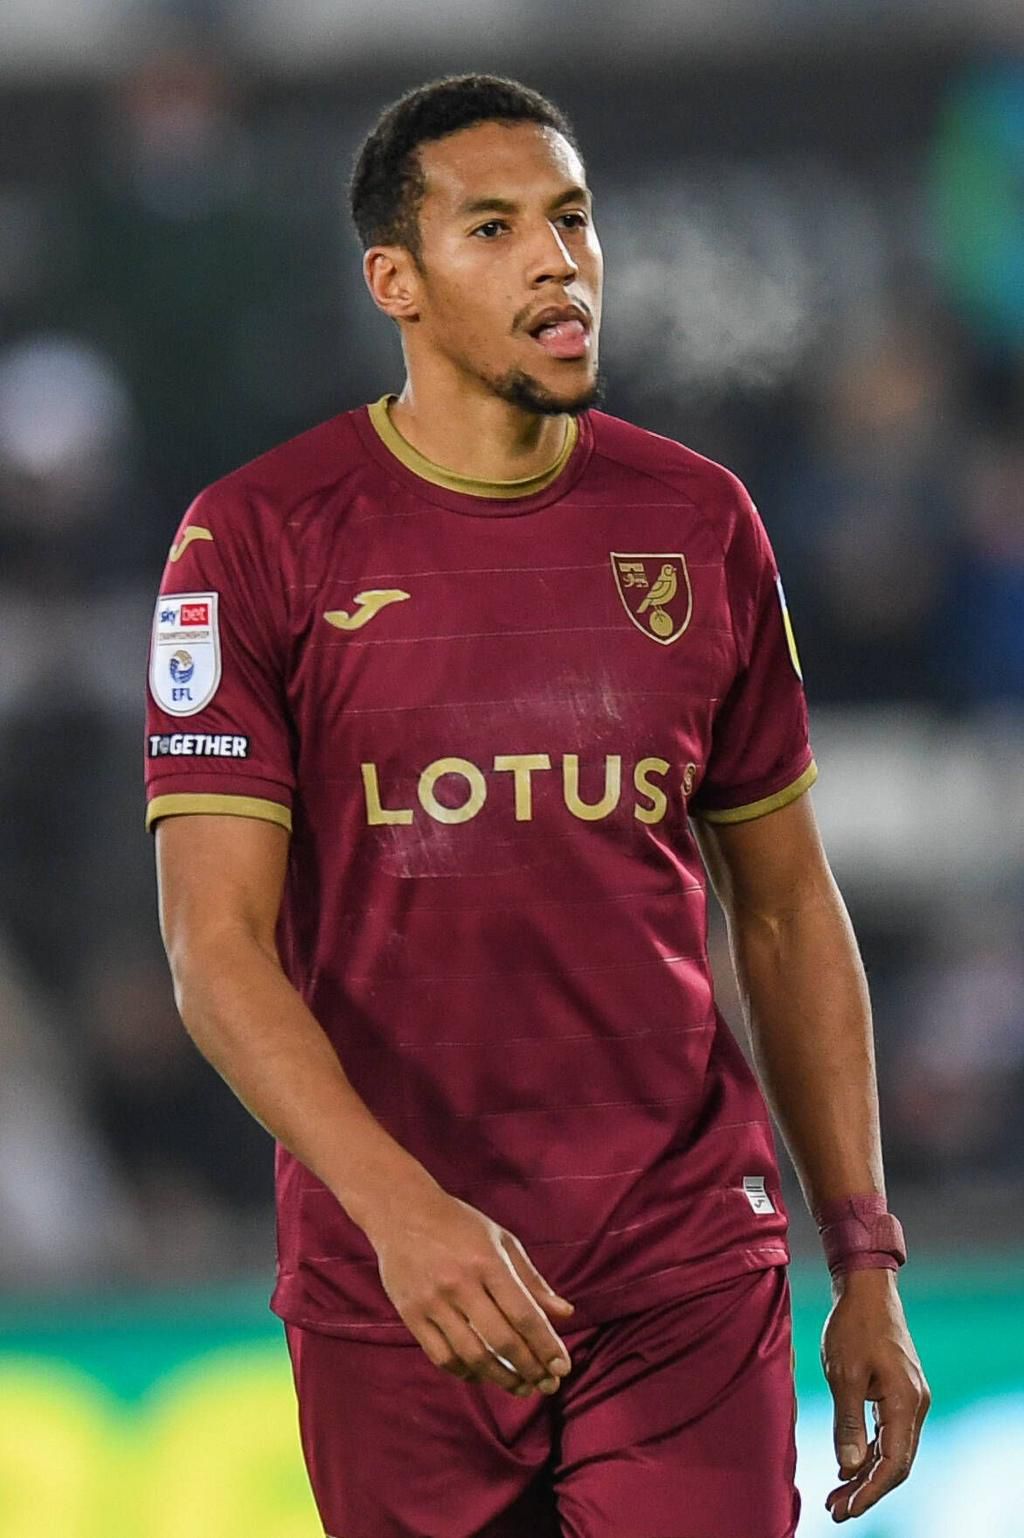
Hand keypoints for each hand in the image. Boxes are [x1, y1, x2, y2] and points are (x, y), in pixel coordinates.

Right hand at [367, 1180, 574, 1396]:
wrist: (402, 1212)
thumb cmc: (460, 1224)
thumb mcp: (502, 1240)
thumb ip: (532, 1280)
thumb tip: (565, 1314)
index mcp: (487, 1261)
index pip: (524, 1314)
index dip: (546, 1346)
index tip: (562, 1368)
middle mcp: (460, 1284)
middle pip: (502, 1340)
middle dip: (530, 1369)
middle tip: (547, 1386)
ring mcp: (432, 1302)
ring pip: (472, 1356)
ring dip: (501, 1379)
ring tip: (521, 1387)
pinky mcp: (411, 1315)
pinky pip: (442, 1357)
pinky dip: (466, 1372)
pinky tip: (483, 1375)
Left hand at [821, 1268, 929, 1521]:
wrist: (867, 1288)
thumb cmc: (853, 1325)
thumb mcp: (843, 1373)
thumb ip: (848, 1422)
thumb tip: (849, 1467)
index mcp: (906, 1403)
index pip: (893, 1464)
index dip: (870, 1491)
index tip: (846, 1509)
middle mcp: (915, 1405)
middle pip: (896, 1463)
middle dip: (867, 1490)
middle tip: (836, 1509)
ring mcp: (910, 1399)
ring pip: (892, 1450)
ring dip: (866, 1473)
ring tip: (837, 1494)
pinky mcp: (899, 1392)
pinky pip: (888, 1433)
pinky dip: (869, 1451)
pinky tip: (849, 1465)